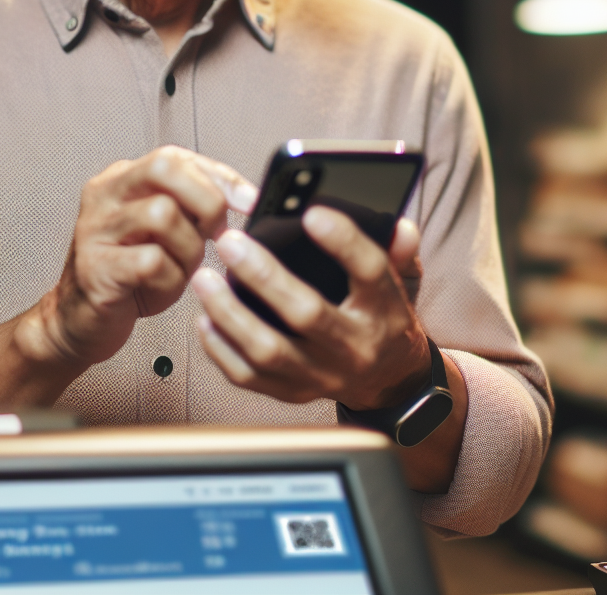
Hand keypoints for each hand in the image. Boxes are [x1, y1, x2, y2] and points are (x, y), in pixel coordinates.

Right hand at [27, 145, 256, 369]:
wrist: (79, 321)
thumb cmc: (130, 276)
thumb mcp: (166, 233)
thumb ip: (192, 208)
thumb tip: (243, 198)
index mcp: (122, 180)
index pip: (177, 157)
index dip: (220, 176)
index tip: (250, 201)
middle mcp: (105, 196)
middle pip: (165, 168)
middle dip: (205, 200)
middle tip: (214, 233)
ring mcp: (96, 229)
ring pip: (162, 214)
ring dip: (188, 248)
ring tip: (182, 267)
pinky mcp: (96, 267)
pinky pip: (151, 261)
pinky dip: (170, 279)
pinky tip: (161, 287)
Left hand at [191, 206, 428, 410]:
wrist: (389, 380)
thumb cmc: (382, 317)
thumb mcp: (402, 281)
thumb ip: (399, 251)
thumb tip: (398, 226)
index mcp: (384, 310)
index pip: (370, 272)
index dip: (343, 241)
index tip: (311, 213)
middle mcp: (355, 347)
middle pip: (307, 314)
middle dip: (263, 276)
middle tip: (229, 242)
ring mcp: (323, 375)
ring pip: (270, 351)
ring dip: (230, 314)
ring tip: (204, 279)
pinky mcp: (296, 393)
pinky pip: (250, 377)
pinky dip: (221, 349)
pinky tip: (205, 319)